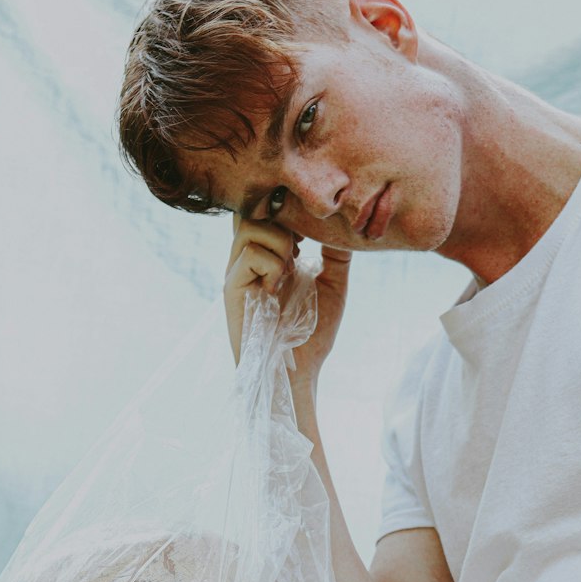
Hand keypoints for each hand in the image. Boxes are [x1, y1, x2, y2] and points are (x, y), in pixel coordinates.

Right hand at [224, 215, 351, 377]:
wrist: (297, 375)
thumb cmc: (312, 336)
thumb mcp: (332, 286)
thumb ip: (336, 254)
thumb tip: (349, 221)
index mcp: (268, 256)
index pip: (264, 211)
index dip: (285, 206)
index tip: (310, 221)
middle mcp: (248, 259)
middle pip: (252, 209)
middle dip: (281, 217)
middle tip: (303, 242)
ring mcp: (237, 272)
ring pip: (251, 225)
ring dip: (281, 242)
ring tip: (293, 268)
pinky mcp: (232, 288)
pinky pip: (251, 255)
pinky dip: (274, 265)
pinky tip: (280, 287)